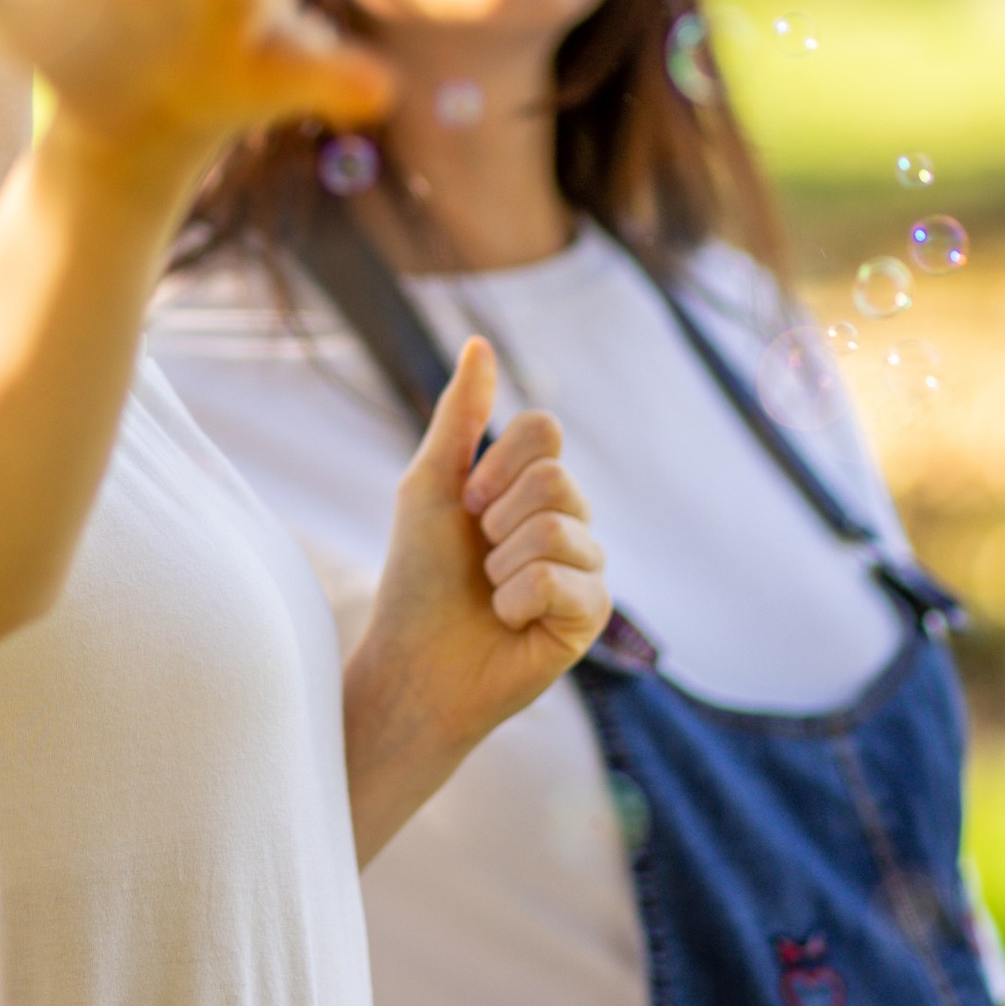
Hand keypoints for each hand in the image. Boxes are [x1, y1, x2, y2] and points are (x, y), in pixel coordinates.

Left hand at [342, 340, 611, 861]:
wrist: (413, 663)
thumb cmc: (417, 579)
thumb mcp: (431, 485)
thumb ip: (462, 415)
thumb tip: (479, 342)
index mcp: (534, 486)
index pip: (545, 430)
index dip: (496, 464)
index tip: (466, 504)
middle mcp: (569, 521)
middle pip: (556, 478)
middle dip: (496, 518)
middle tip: (478, 556)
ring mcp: (586, 569)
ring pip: (558, 528)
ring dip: (502, 564)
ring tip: (492, 593)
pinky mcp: (591, 616)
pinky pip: (564, 580)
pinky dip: (518, 599)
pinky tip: (510, 621)